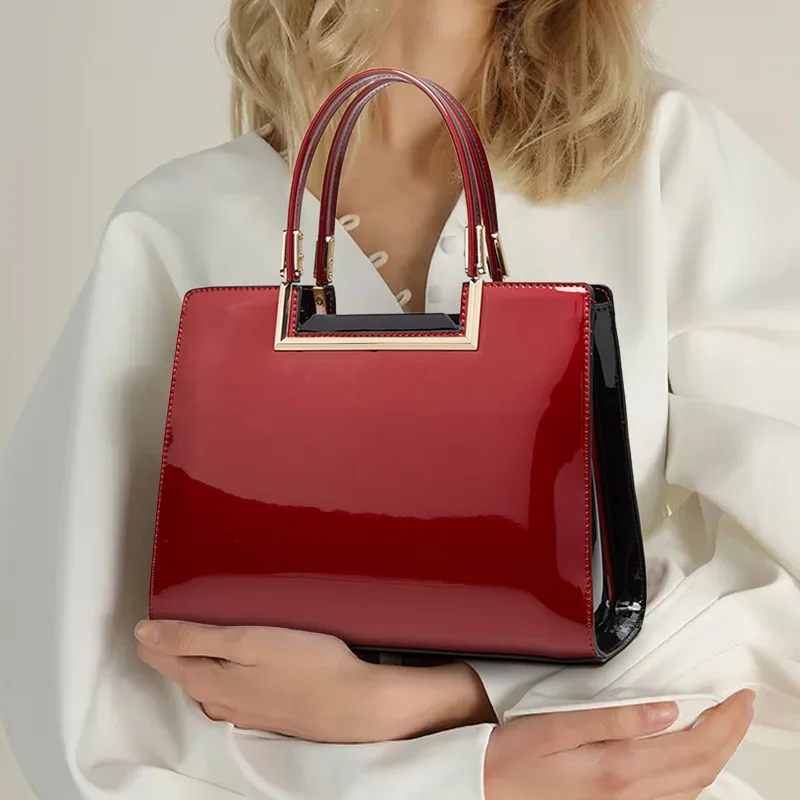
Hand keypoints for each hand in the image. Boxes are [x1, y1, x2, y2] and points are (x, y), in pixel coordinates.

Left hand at [135, 619, 494, 742]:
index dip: (153, 630)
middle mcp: (217, 702)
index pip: (159, 655)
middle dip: (173, 642)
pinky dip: (223, 668)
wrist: (356, 704)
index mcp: (207, 683)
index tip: (155, 604)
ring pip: (205, 679)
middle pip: (181, 669)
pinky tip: (239, 656)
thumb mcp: (247, 641)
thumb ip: (194, 637)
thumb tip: (143, 633)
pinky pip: (229, 687)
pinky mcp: (264, 710)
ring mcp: (242, 710)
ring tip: (203, 626)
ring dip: (198, 655)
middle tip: (174, 609)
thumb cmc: (308, 665)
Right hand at [484, 690, 753, 799]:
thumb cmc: (514, 755)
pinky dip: (694, 776)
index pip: (695, 746)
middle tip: (741, 706)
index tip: (740, 697)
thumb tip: (666, 710)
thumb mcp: (558, 725)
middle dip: (730, 736)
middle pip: (702, 769)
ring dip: (716, 755)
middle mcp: (631, 798)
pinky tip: (690, 758)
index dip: (726, 721)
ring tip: (723, 726)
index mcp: (619, 770)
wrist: (486, 788)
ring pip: (693, 789)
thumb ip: (615, 718)